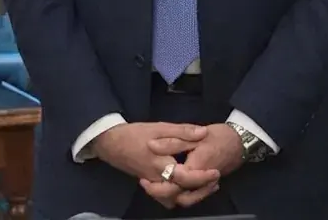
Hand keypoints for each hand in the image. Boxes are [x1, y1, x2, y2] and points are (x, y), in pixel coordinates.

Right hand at [93, 123, 220, 207]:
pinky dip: (178, 195)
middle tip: (215, 180)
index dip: (202, 177)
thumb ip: (182, 131)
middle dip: (200, 190)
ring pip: (172, 199)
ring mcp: (152, 184)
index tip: (216, 172)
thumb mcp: (161, 127)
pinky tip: (189, 186)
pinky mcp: (150, 184)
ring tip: (207, 185)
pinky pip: (165, 197)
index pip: (184, 177)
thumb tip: (203, 133)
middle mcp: (156, 179)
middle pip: (180, 193)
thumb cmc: (136, 134)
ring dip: (190, 195)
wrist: (111, 143)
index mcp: (161, 164)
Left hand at [143, 123, 243, 207]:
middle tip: (145, 183)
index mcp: (196, 168)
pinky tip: (171, 185)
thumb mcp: (196, 135)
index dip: (157, 183)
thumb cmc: (220, 137)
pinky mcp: (205, 186)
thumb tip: (151, 145)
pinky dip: (178, 194)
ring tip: (154, 185)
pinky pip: (189, 196)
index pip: (174, 182)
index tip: (145, 178)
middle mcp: (200, 181)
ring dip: (168, 196)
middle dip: (160, 193)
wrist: (241, 142)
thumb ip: (173, 141)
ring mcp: (204, 186)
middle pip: (177, 197)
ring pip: (183, 200)